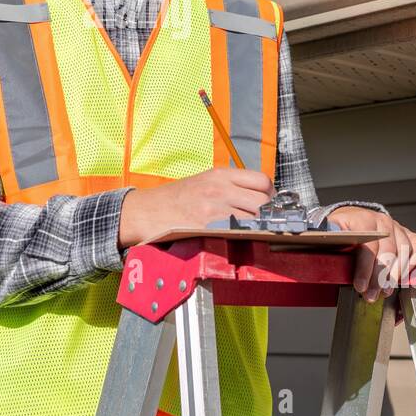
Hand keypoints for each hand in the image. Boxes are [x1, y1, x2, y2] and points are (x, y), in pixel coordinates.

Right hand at [118, 167, 274, 248]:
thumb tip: (256, 200)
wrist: (144, 211)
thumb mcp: (203, 181)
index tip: (269, 205)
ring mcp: (213, 208)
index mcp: (220, 174)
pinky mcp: (206, 227)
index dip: (271, 195)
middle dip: (268, 215)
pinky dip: (243, 238)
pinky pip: (236, 233)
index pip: (262, 181)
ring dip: (258, 229)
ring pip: (254, 219)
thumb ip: (229, 187)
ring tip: (253, 234)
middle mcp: (219, 188)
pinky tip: (239, 241)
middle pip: (263, 201)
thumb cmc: (173, 199)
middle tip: (265, 224)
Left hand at [326, 206, 415, 301]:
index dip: (364, 268)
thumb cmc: (342, 234)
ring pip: (403, 250)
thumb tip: (325, 264)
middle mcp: (380, 221)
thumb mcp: (332, 239)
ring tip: (385, 291)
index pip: (367, 245)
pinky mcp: (406, 232)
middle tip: (372, 295)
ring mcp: (396, 226)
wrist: (352, 220)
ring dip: (395, 275)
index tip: (360, 286)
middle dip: (379, 278)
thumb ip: (332, 249)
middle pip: (387, 251)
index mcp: (360, 219)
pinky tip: (401, 276)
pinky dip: (412, 262)